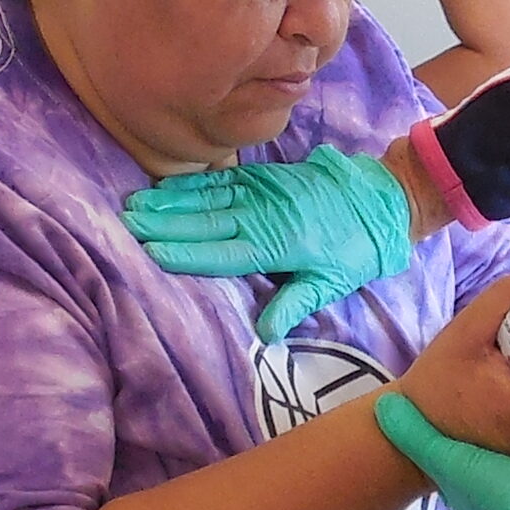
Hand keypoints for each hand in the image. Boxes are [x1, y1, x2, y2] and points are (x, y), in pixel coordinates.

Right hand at [121, 146, 415, 342]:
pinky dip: (194, 183)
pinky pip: (224, 180)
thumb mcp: (333, 283)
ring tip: (136, 204)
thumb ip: (296, 303)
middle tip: (127, 224)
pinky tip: (169, 185)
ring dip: (171, 201)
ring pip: (210, 198)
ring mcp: (265, 192)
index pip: (224, 252)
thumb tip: (264, 333)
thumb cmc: (357, 248)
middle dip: (165, 223)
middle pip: (207, 222)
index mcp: (279, 245)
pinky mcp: (267, 177)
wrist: (383, 198)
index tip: (151, 252)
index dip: (187, 252)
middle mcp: (266, 216)